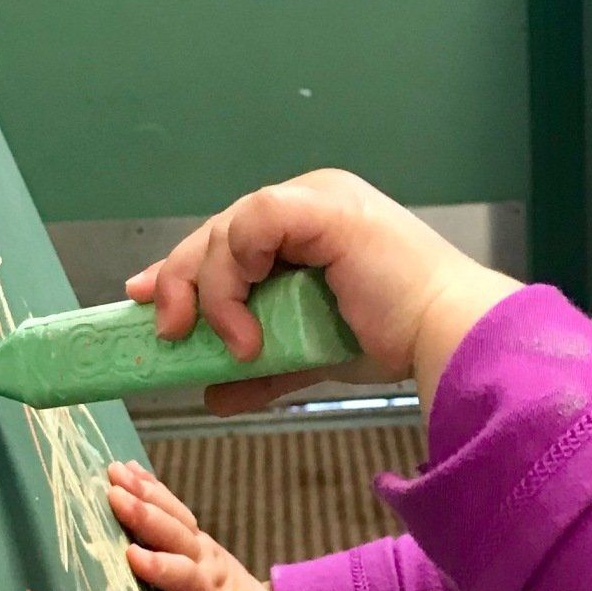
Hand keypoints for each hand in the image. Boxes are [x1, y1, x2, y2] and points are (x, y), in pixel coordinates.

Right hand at [106, 459, 282, 590]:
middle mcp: (206, 563)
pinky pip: (173, 511)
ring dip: (145, 492)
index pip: (184, 577)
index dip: (161, 567)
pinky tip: (127, 469)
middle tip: (113, 494)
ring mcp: (201, 548)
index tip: (132, 555)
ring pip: (174, 516)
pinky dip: (152, 488)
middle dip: (146, 516)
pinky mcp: (194, 541)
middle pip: (176, 536)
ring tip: (113, 471)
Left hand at [123, 169, 517, 410]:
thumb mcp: (310, 354)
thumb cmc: (396, 340)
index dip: (182, 269)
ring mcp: (317, 197)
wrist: (445, 337)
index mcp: (310, 224)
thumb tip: (213, 393)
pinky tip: (246, 326)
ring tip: (232, 347)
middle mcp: (310, 199)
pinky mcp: (322, 206)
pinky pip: (253, 224)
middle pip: (217, 230)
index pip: (227, 238)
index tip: (146, 301)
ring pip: (227, 229)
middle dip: (180, 279)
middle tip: (166, 330)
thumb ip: (263, 367)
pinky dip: (236, 276)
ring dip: (213, 292)